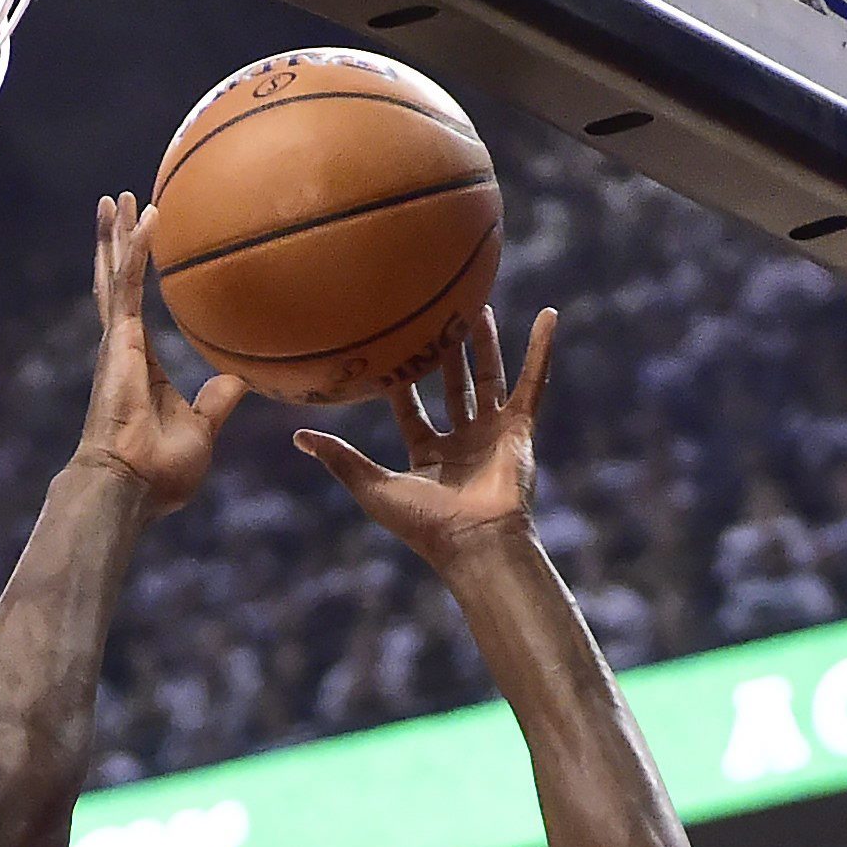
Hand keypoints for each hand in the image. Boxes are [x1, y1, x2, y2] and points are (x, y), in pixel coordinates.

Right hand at [74, 196, 245, 513]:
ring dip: (116, 235)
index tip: (138, 246)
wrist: (132, 485)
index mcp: (141, 364)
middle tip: (118, 202)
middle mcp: (124, 346)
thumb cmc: (161, 471)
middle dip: (115, 241)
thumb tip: (242, 381)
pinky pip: (130, 286)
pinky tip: (146, 219)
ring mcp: (118, 342)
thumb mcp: (202, 429)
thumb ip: (218, 401)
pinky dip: (137, 251)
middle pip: (117, 281)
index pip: (135, 306)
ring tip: (114, 198)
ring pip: (116, 275)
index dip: (134, 274)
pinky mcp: (120, 340)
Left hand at [296, 306, 556, 570]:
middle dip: (445, 355)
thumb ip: (339, 459)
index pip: (410, 411)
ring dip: (484, 344)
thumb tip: (298, 436)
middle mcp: (462, 444)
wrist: (475, 541)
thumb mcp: (373, 487)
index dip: (399, 382)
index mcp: (428, 458)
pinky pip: (533, 382)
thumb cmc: (423, 524)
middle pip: (452, 388)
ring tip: (475, 305)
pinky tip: (548, 317)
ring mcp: (493, 436)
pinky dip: (541, 350)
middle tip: (437, 317)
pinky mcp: (521, 430)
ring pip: (487, 379)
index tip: (388, 350)